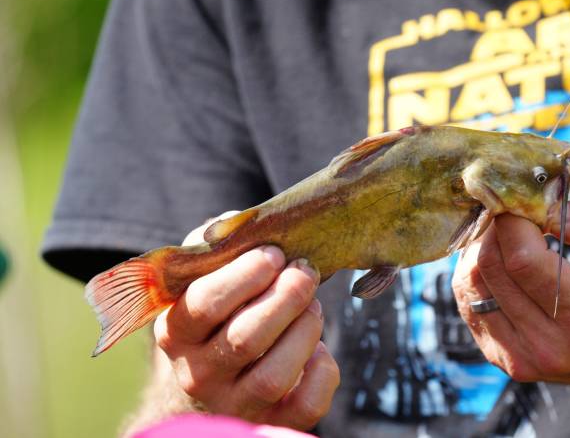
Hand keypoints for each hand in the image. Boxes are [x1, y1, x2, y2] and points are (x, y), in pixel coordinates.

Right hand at [152, 213, 339, 429]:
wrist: (212, 383)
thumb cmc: (217, 315)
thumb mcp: (204, 278)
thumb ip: (216, 247)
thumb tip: (235, 221)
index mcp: (176, 332)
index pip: (205, 304)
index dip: (246, 275)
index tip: (274, 254)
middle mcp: (198, 375)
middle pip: (245, 338)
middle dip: (286, 297)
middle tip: (305, 271)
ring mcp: (233, 405)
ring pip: (274, 376)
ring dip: (304, 330)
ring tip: (312, 305)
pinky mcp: (270, 422)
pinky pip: (305, 405)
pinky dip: (322, 372)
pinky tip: (319, 350)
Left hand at [452, 197, 569, 400]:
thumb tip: (549, 205)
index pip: (523, 259)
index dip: (516, 219)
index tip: (528, 201)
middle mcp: (548, 345)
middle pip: (491, 266)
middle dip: (498, 227)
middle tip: (517, 211)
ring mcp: (520, 356)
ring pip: (471, 281)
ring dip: (483, 247)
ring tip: (512, 235)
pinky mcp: (501, 357)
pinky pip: (469, 300)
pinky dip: (478, 271)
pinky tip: (503, 261)